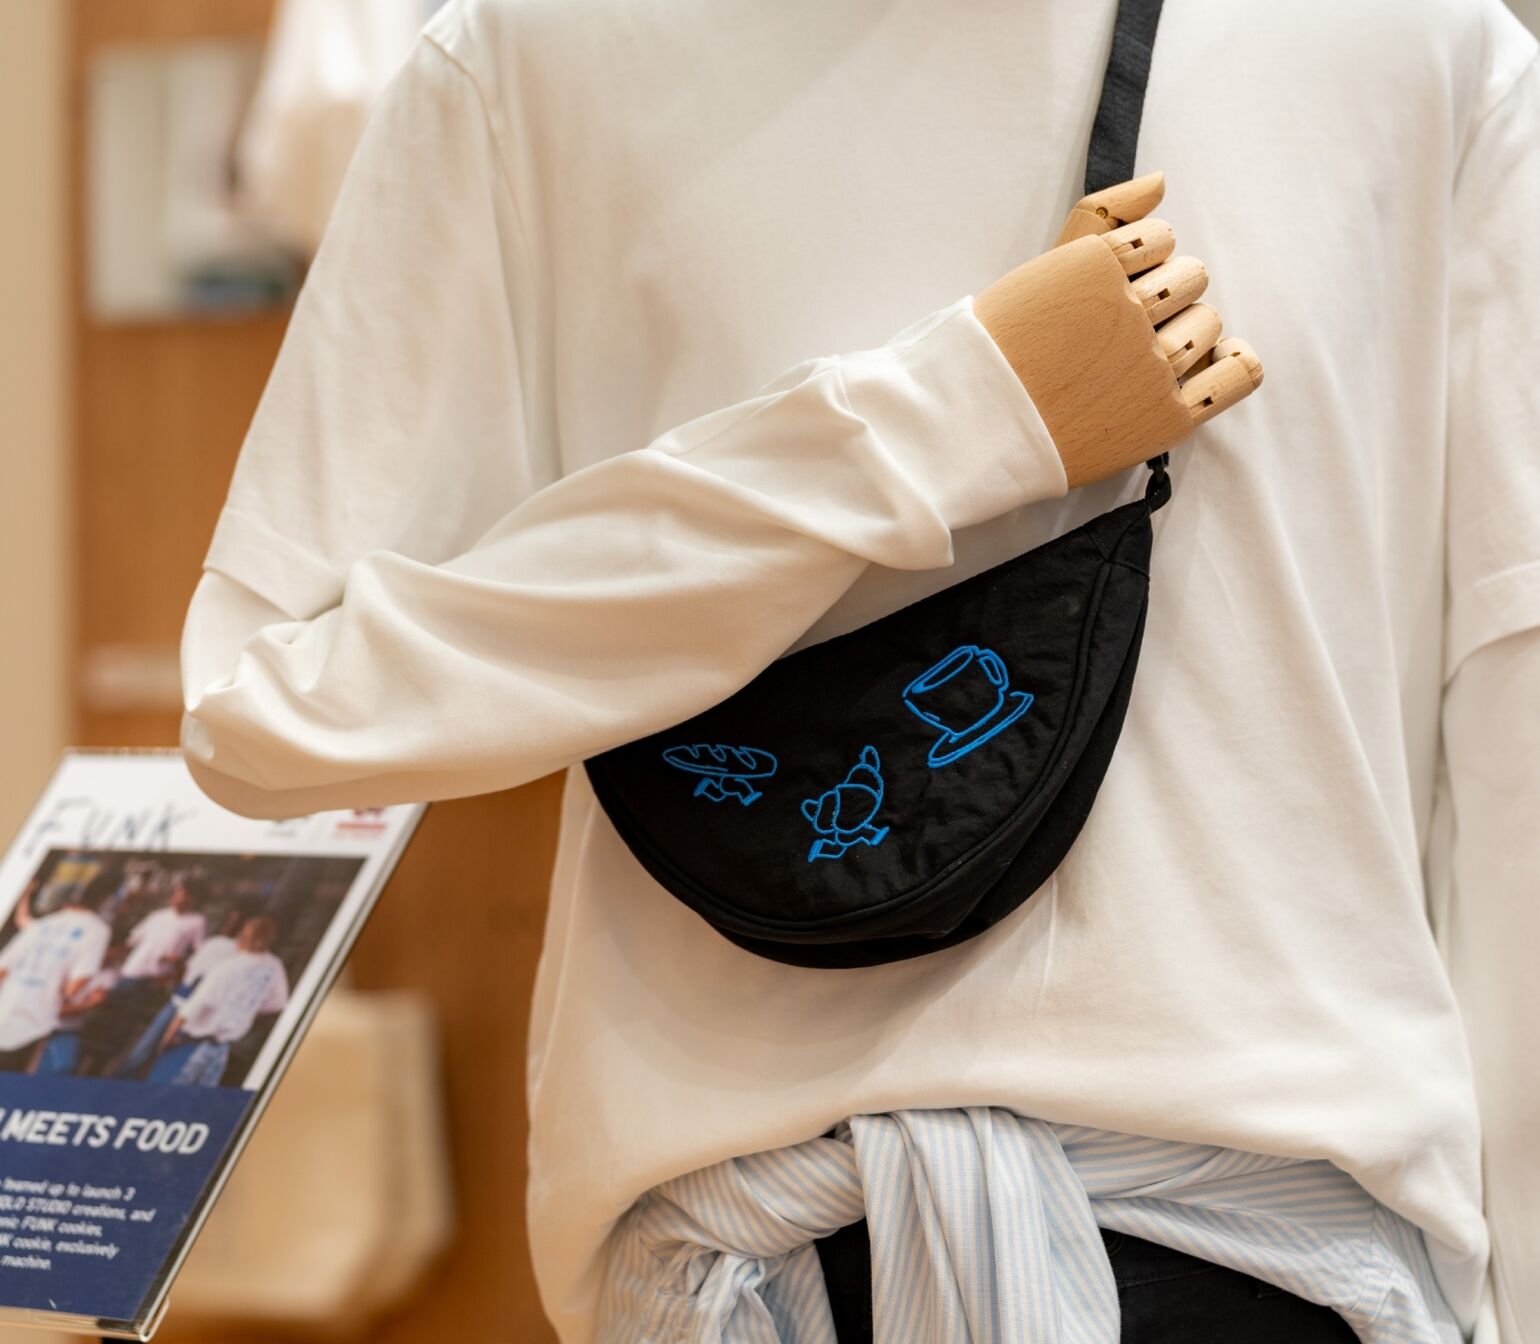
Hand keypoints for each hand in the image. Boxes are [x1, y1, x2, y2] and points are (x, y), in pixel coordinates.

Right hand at [973, 172, 1261, 488]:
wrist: (976, 429)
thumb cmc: (1004, 348)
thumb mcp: (1044, 267)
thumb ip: (1104, 214)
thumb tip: (1162, 181)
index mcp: (1096, 265)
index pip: (1162, 238)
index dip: (1141, 262)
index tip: (1109, 292)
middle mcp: (1128, 311)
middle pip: (1190, 279)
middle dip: (1163, 296)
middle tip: (1118, 331)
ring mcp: (1150, 366)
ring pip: (1208, 322)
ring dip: (1185, 332)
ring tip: (1141, 358)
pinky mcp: (1166, 417)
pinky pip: (1236, 373)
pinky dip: (1232, 361)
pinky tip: (1211, 360)